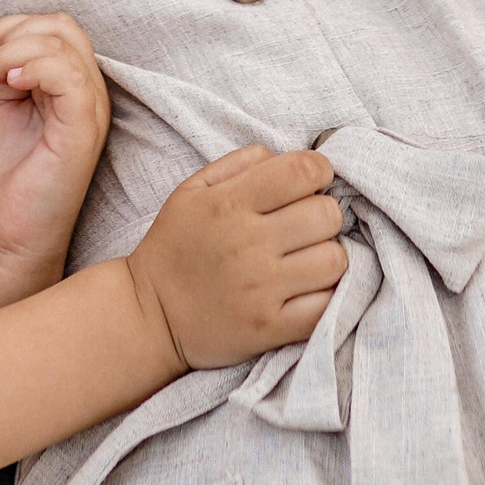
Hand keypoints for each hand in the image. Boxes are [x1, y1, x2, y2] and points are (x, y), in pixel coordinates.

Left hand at [0, 14, 111, 285]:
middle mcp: (90, 92)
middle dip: (11, 33)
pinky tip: (8, 86)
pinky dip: (34, 67)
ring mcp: (91, 110)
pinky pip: (70, 76)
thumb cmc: (13, 173)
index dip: (12, 27)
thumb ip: (9, 72)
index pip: (57, 27)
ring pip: (64, 45)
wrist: (13, 229)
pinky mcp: (84, 129)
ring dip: (13, 51)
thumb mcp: (6, 106)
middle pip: (63, 27)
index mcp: (73, 84)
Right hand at [126, 146, 346, 371]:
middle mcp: (248, 244)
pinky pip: (325, 306)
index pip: (303, 171)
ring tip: (307, 259)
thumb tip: (285, 157)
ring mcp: (261, 289)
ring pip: (334, 260)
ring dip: (328, 256)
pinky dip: (326, 296)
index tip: (313, 182)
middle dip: (324, 214)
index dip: (319, 170)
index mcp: (229, 204)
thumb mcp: (191, 190)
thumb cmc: (175, 246)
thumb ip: (239, 163)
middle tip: (306, 225)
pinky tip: (308, 289)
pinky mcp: (269, 328)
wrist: (149, 316)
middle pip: (326, 215)